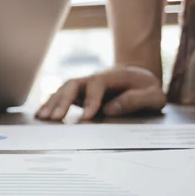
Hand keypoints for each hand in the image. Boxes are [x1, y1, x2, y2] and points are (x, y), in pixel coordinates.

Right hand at [37, 66, 165, 120]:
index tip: (87, 117)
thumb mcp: (154, 95)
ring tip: (42, 117)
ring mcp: (84, 86)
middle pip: (73, 84)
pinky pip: (60, 97)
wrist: (138, 78)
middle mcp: (93, 79)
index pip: (97, 84)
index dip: (91, 99)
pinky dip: (49, 104)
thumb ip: (136, 100)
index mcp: (113, 77)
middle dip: (63, 100)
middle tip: (56, 118)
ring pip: (63, 90)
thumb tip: (110, 109)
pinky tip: (40, 115)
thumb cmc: (147, 89)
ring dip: (52, 103)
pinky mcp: (78, 95)